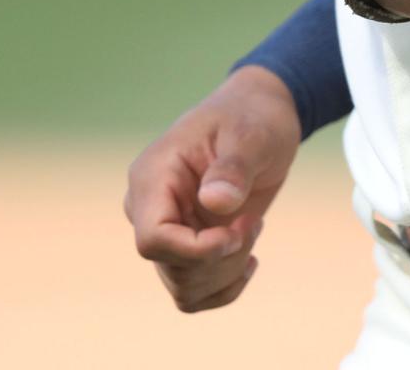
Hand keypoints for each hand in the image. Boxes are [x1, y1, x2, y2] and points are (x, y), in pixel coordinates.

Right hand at [124, 65, 300, 312]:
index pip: (153, 238)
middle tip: (253, 222)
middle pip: (172, 268)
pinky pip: (192, 293)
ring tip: (252, 228)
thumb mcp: (252, 134)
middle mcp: (149, 207)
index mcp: (153, 175)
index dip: (195, 251)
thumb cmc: (253, 117)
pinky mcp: (185, 246)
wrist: (260, 116)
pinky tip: (249, 259)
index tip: (236, 234)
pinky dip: (223, 288)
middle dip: (222, 258)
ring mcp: (166, 230)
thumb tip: (214, 202)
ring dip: (226, 271)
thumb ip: (234, 167)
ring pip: (184, 287)